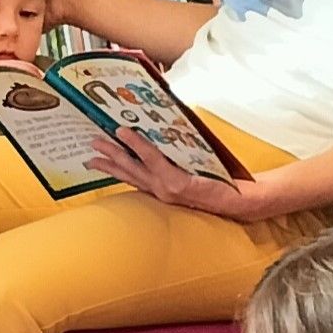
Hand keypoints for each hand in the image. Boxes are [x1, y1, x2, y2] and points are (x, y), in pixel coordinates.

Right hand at [87, 123, 264, 220]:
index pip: (131, 176)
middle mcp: (161, 192)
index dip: (112, 167)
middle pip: (127, 172)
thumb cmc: (220, 182)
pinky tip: (129, 134)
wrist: (243, 200)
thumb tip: (164, 133)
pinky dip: (139, 146)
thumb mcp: (192, 170)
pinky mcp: (179, 184)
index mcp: (162, 188)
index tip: (94, 157)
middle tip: (90, 142)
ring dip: (118, 150)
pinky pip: (154, 161)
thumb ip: (176, 159)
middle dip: (107, 157)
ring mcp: (168, 189)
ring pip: (136, 166)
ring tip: (102, 137)